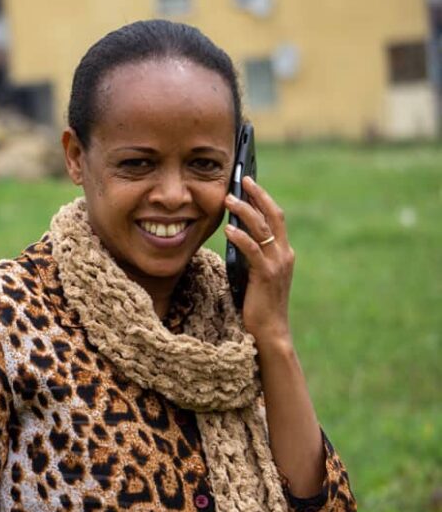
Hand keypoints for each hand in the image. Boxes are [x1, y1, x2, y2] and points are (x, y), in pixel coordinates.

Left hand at [224, 176, 293, 343]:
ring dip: (244, 211)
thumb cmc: (257, 304)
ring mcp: (277, 264)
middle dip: (258, 195)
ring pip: (263, 229)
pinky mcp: (266, 275)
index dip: (263, 198)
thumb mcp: (253, 273)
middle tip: (242, 179)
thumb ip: (249, 254)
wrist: (270, 332)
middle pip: (274, 215)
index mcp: (283, 252)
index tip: (249, 183)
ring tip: (228, 200)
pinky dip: (240, 237)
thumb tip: (232, 233)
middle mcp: (284, 254)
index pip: (275, 218)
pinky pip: (252, 251)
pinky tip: (227, 230)